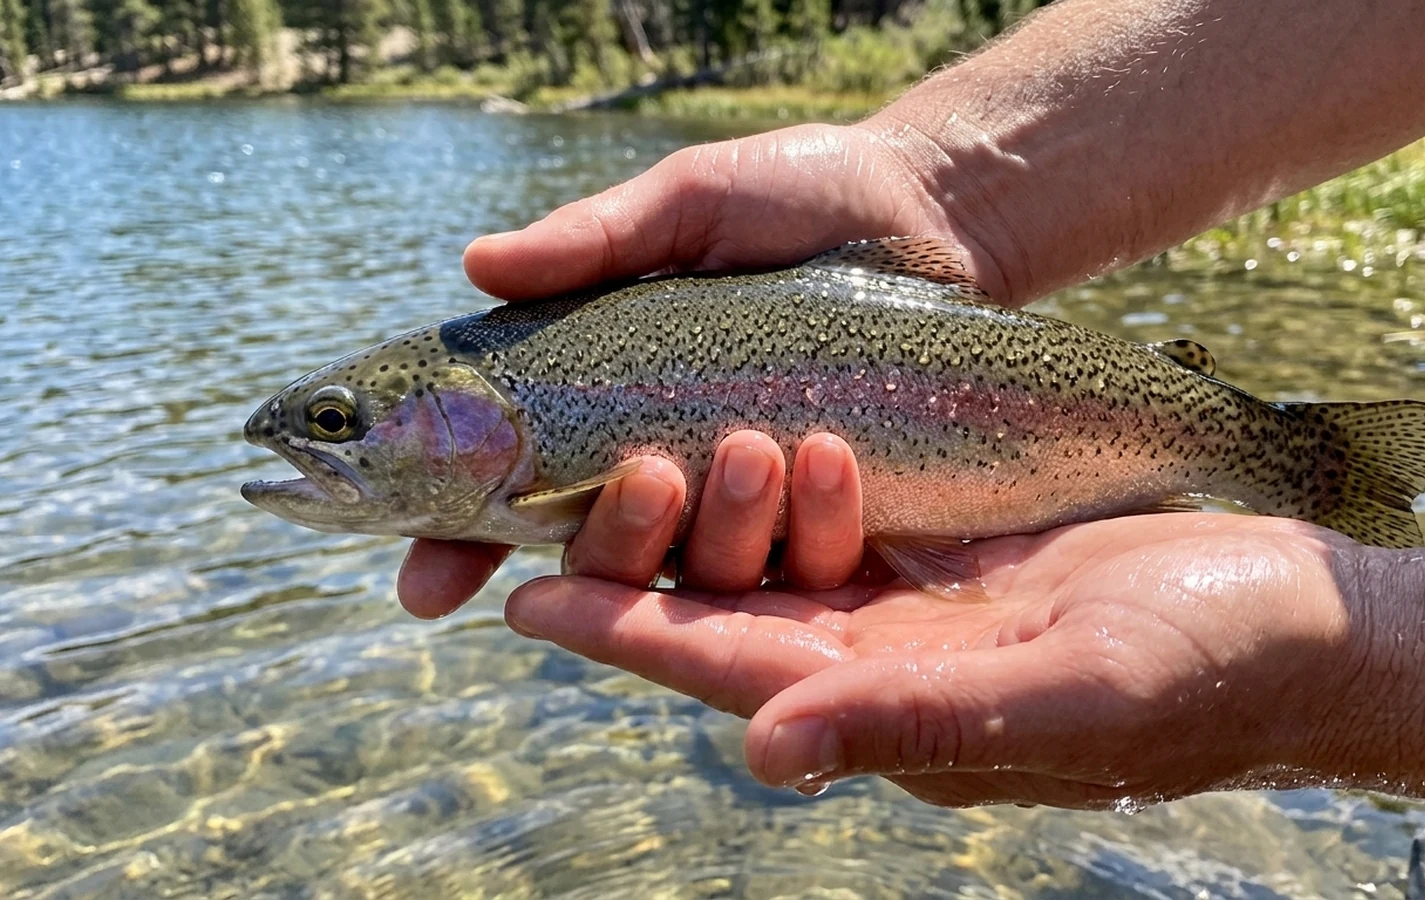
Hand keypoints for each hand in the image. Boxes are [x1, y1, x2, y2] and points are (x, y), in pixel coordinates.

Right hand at [400, 119, 1025, 612]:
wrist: (935, 206)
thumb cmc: (797, 197)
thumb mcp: (688, 204)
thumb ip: (593, 242)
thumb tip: (476, 263)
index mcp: (608, 405)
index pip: (510, 493)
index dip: (460, 545)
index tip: (425, 586)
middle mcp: (670, 469)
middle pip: (600, 553)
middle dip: (610, 538)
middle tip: (646, 474)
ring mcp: (754, 504)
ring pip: (703, 570)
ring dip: (716, 529)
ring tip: (754, 447)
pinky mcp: (839, 515)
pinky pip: (808, 561)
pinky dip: (809, 523)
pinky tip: (827, 460)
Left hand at [493, 477, 1372, 809]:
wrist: (1308, 628)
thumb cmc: (1209, 673)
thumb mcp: (1070, 697)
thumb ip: (916, 719)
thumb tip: (766, 752)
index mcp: (900, 714)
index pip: (731, 673)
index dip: (629, 635)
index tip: (525, 597)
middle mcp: (895, 671)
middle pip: (740, 615)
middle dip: (669, 552)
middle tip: (614, 472)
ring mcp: (929, 618)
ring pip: (792, 568)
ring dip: (741, 507)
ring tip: (701, 437)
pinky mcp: (967, 569)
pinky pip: (860, 530)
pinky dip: (809, 492)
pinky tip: (771, 439)